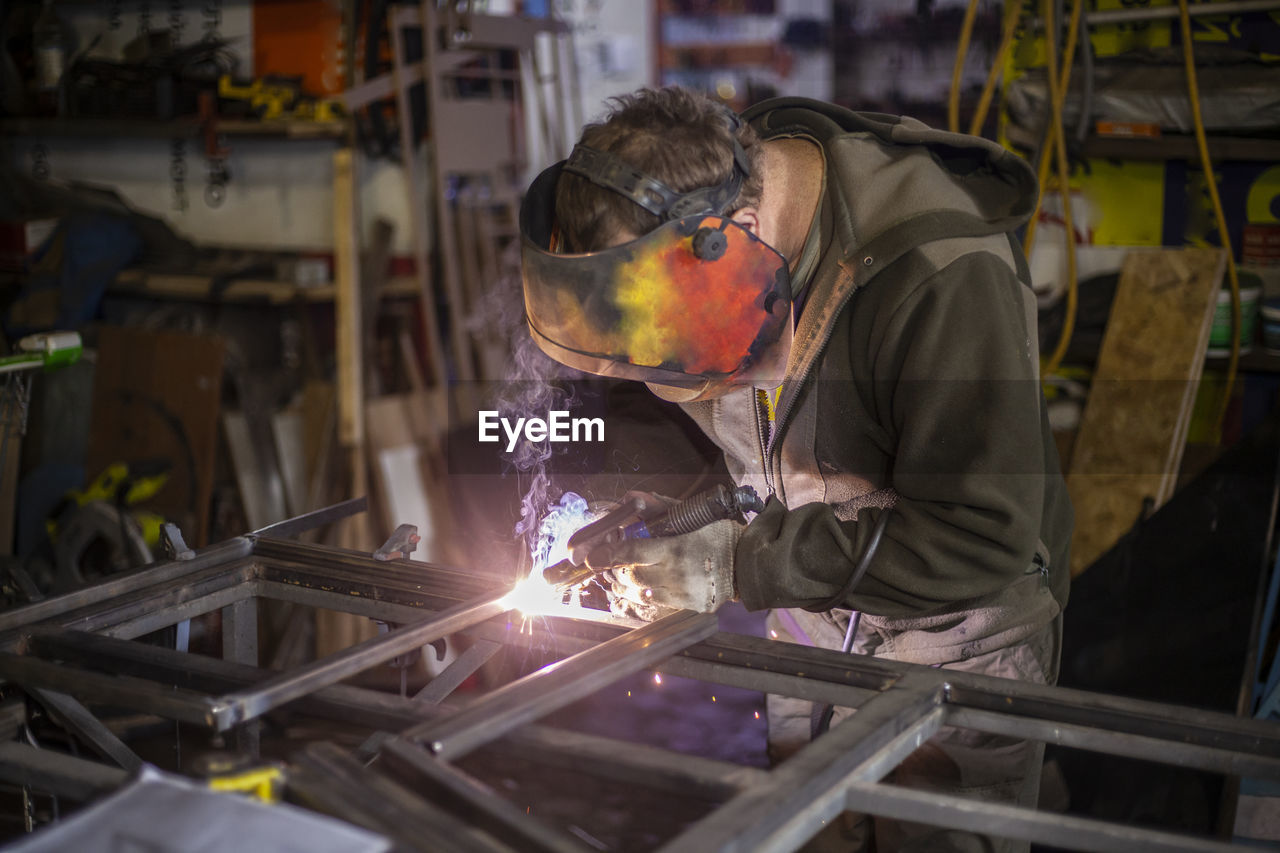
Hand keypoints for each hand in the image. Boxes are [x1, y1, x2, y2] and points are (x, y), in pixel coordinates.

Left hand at [587, 519, 741, 620]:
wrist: (746, 565)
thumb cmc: (718, 535)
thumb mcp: (692, 515)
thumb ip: (658, 507)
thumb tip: (630, 498)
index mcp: (674, 548)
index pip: (632, 552)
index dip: (608, 555)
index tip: (592, 558)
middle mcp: (674, 574)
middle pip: (630, 575)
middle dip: (616, 569)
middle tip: (612, 561)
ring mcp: (679, 593)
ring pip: (638, 593)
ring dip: (624, 584)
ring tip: (622, 574)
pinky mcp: (685, 606)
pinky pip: (652, 604)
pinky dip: (640, 595)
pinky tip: (641, 586)